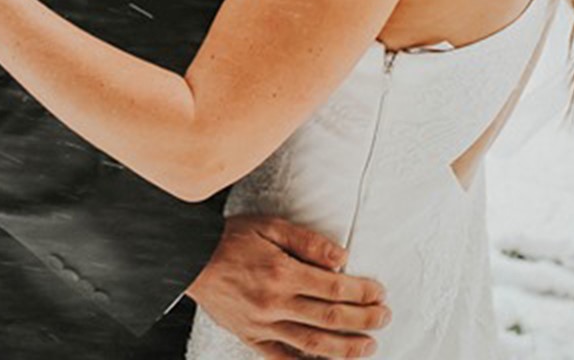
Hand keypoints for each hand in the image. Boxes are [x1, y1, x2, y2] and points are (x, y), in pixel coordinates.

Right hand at [187, 215, 389, 358]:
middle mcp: (274, 303)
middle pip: (330, 318)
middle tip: (384, 318)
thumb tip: (342, 259)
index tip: (379, 292)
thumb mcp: (270, 226)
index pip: (334, 288)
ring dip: (345, 348)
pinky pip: (282, 359)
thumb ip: (308, 242)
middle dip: (364, 320)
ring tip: (368, 347)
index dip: (362, 293)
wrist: (189, 258)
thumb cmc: (230, 238)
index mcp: (282, 273)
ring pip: (312, 344)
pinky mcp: (250, 337)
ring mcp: (262, 325)